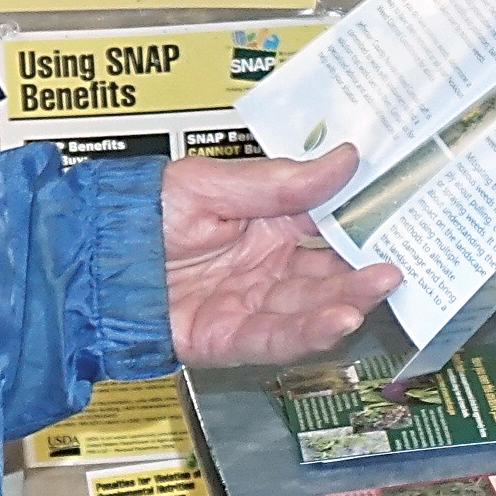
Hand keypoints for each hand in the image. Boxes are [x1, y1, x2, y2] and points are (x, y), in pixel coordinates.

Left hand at [161, 147, 392, 366]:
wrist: (88, 257)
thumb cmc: (145, 211)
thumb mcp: (213, 184)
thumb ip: (281, 183)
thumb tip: (347, 157)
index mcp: (271, 222)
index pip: (331, 224)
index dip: (367, 224)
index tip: (407, 218)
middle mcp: (269, 265)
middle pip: (328, 272)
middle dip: (365, 270)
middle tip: (399, 263)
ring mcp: (251, 303)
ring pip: (310, 307)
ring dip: (347, 300)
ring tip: (380, 287)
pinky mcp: (228, 339)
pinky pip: (275, 338)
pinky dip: (310, 332)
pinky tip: (341, 320)